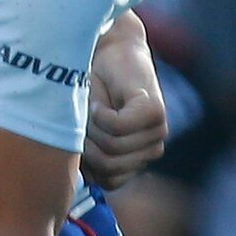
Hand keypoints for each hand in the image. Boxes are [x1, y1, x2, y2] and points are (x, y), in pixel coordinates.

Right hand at [82, 10, 167, 188]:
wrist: (105, 51)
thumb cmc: (87, 91)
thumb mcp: (81, 131)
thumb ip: (84, 159)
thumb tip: (77, 184)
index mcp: (135, 159)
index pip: (110, 182)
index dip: (87, 162)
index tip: (80, 136)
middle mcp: (151, 149)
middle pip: (108, 167)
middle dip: (86, 143)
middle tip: (85, 118)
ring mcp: (157, 132)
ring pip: (112, 148)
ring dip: (92, 127)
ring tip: (93, 108)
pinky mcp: (154, 112)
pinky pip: (119, 128)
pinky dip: (101, 114)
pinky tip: (102, 101)